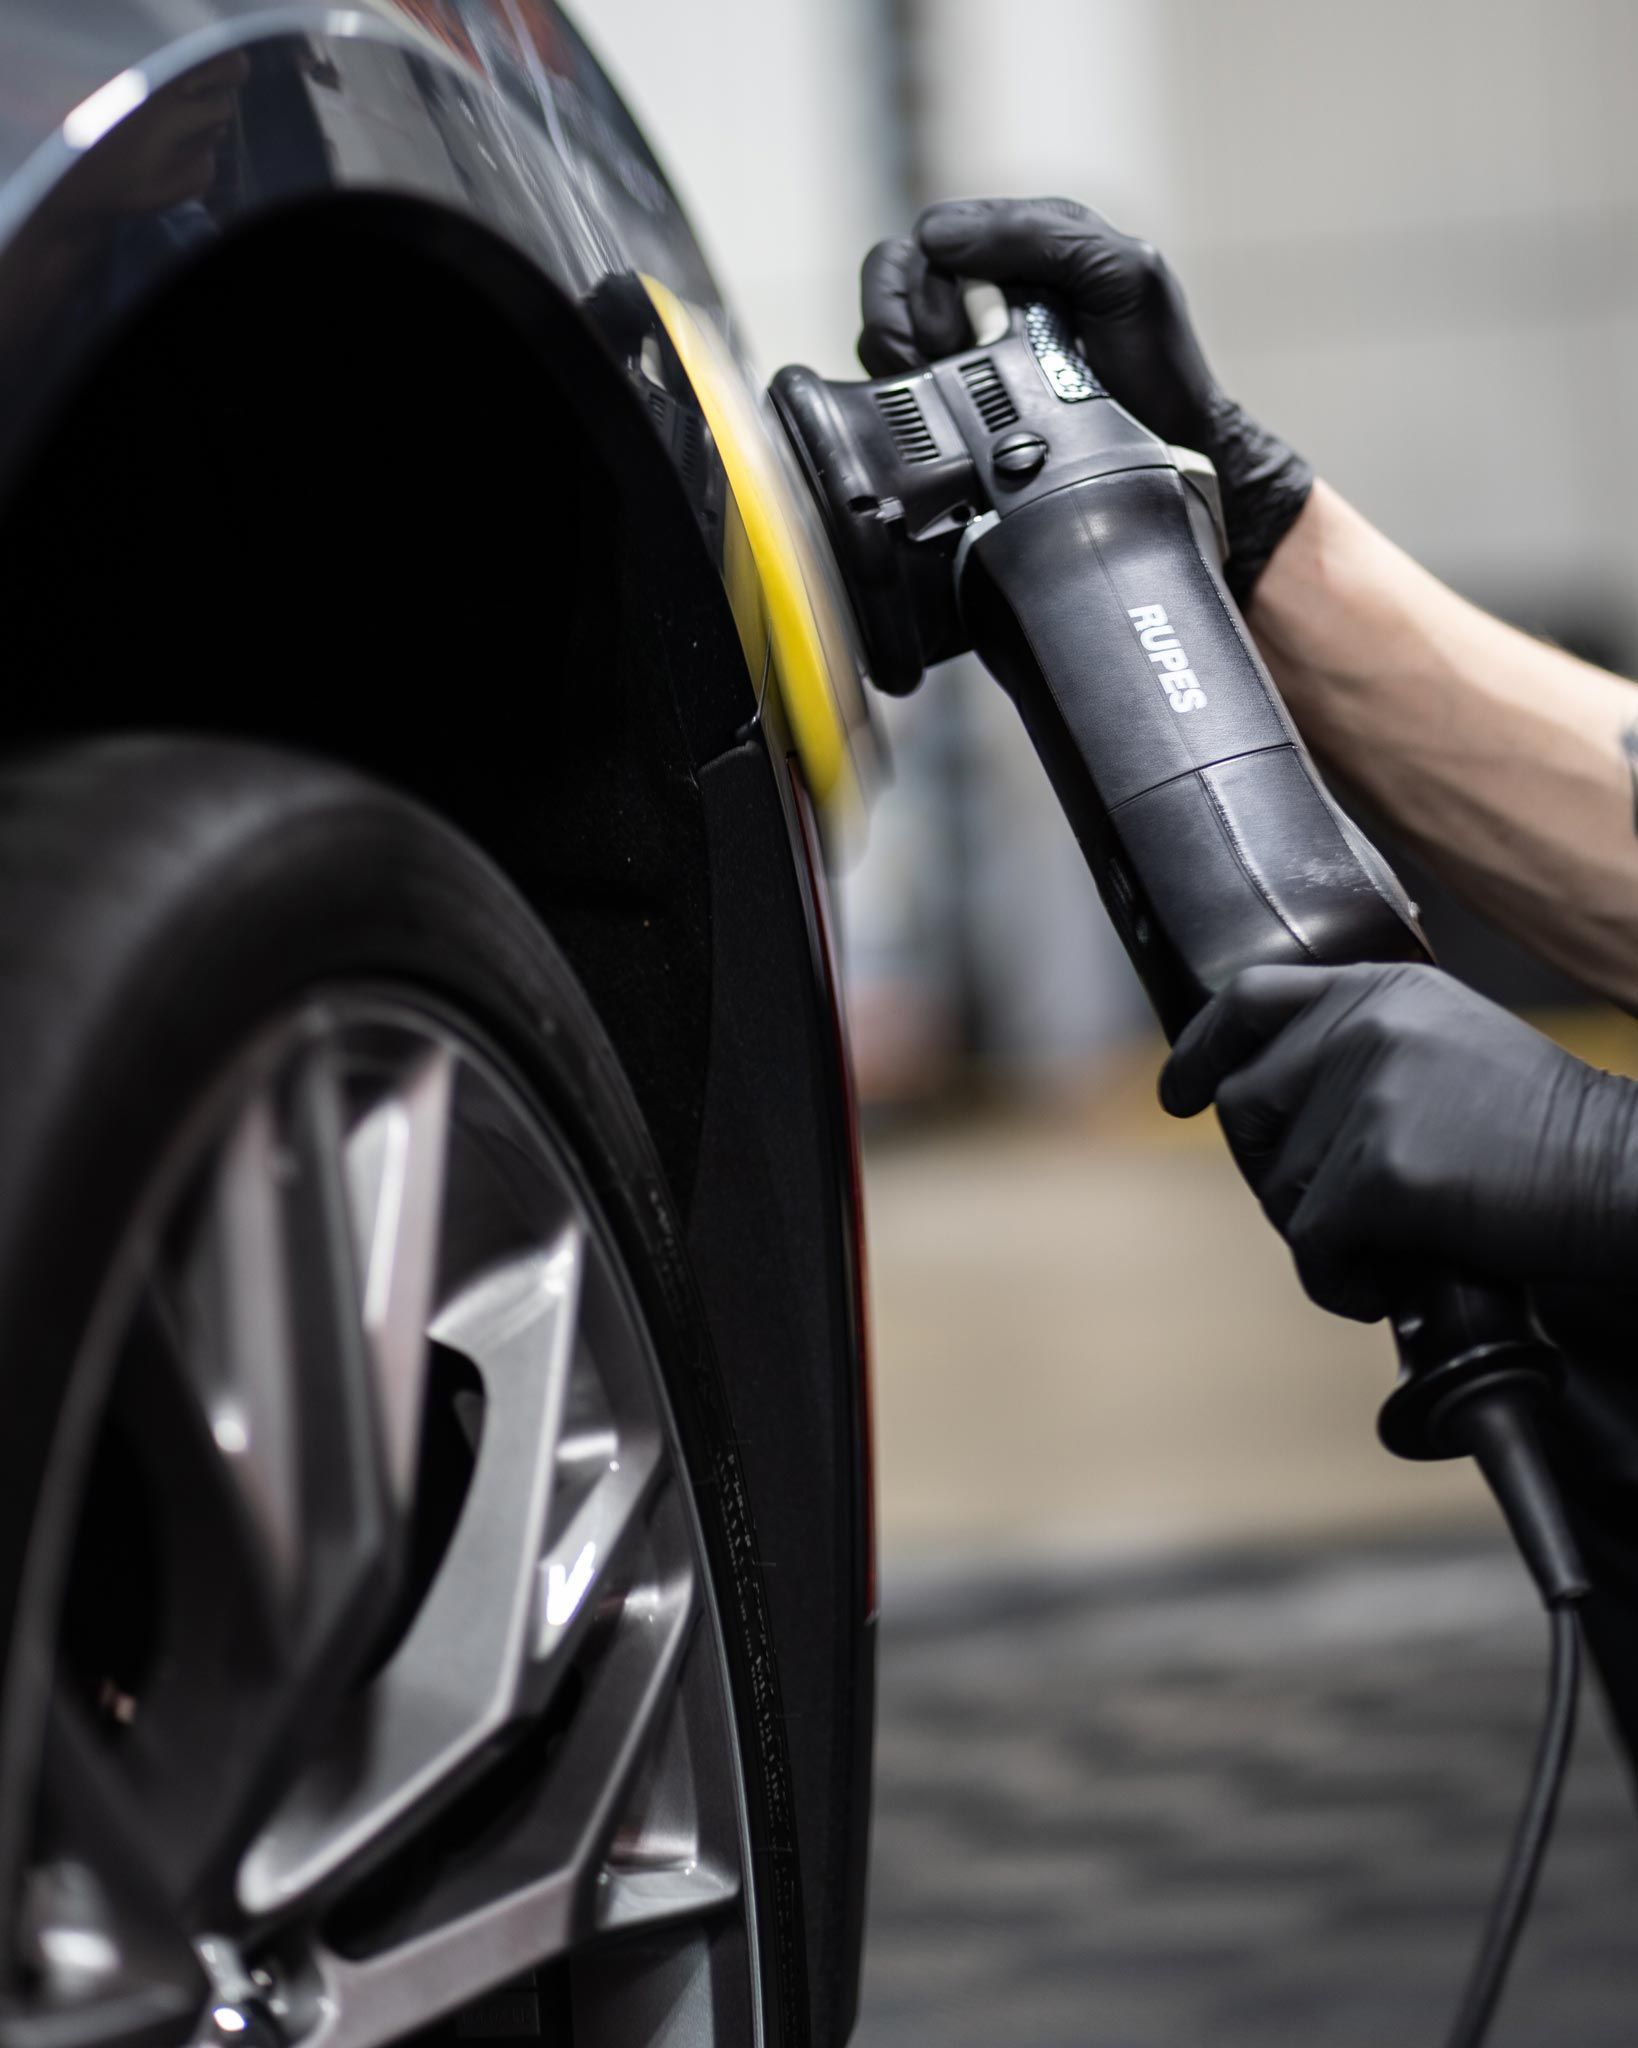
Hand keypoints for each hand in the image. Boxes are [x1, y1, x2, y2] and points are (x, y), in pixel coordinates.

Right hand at [857, 196, 1311, 598]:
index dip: (932, 279)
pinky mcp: (953, 400)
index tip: (960, 326)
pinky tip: (940, 413)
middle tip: (947, 360)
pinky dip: (904, 395)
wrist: (1167, 455)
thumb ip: (1042, 233)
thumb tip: (936, 238)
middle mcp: (985, 289)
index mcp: (1022, 245)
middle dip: (908, 322)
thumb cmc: (1156, 366)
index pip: (931, 236)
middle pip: (896, 278)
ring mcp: (964, 347)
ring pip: (886, 330)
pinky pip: (895, 384)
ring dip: (903, 359)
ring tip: (942, 387)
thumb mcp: (1123, 274)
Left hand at [1159, 962, 1637, 1319]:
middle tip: (1327, 1213)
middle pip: (1245, 1105)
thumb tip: (1283, 1107)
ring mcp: (1368, 1095)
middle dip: (1268, 1173)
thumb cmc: (1544, 1132)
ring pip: (1279, 1188)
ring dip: (1321, 1237)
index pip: (1250, 999)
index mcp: (1378, 993)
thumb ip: (1367, 1048)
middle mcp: (1361, 1030)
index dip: (1201, 1050)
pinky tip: (1389, 1283)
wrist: (1620, 1174)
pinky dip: (1340, 1284)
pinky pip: (1313, 1245)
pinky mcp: (1379, 1169)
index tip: (1177, 1092)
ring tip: (1389, 1248)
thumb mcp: (1450, 1044)